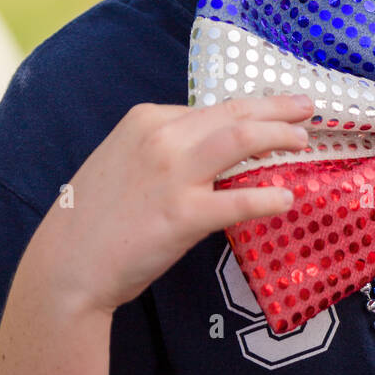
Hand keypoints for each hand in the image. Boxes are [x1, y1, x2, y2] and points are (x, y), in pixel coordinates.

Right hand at [31, 93, 312, 316]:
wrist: (66, 266)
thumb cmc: (95, 218)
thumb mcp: (125, 160)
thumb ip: (165, 146)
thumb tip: (214, 147)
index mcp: (147, 119)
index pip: (212, 108)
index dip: (250, 110)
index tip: (274, 113)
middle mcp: (161, 137)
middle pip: (235, 112)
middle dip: (278, 108)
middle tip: (308, 108)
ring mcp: (173, 174)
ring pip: (242, 139)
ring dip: (280, 135)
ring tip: (304, 142)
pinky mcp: (182, 215)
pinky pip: (238, 199)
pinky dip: (268, 197)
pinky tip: (286, 199)